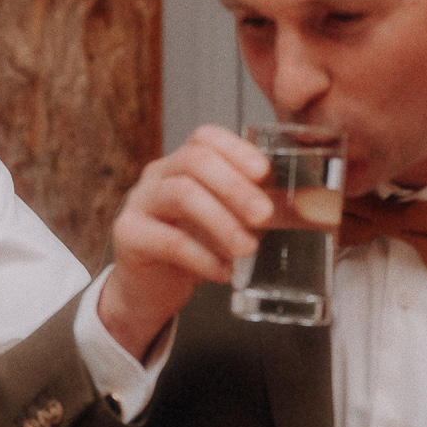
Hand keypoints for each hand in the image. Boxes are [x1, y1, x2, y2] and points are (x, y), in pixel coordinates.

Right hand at [94, 125, 272, 359]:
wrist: (149, 288)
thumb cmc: (193, 249)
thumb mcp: (223, 222)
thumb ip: (249, 211)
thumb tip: (298, 210)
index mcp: (182, 165)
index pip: (205, 138)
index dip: (236, 150)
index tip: (264, 172)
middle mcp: (158, 176)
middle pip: (195, 161)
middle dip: (235, 186)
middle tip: (264, 215)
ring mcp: (139, 202)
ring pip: (180, 193)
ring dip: (221, 221)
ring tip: (247, 248)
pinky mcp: (128, 235)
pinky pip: (169, 240)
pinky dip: (203, 258)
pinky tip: (225, 273)